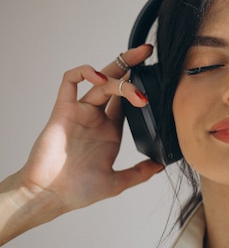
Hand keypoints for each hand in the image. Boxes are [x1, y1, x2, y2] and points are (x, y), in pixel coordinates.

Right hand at [11, 45, 162, 222]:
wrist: (50, 196)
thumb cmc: (77, 190)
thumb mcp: (117, 182)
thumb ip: (139, 173)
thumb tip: (160, 166)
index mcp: (110, 130)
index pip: (128, 99)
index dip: (142, 86)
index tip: (160, 78)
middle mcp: (96, 117)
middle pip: (115, 81)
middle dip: (130, 63)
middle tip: (147, 51)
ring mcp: (81, 112)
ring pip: (100, 81)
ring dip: (119, 79)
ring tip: (136, 91)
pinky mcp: (63, 110)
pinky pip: (70, 81)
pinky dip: (84, 72)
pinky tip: (99, 76)